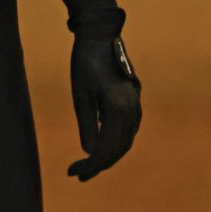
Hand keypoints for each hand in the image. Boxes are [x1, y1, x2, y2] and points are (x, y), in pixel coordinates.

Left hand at [68, 36, 140, 181]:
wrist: (100, 36)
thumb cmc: (85, 62)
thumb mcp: (80, 94)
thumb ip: (86, 124)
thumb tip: (89, 152)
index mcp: (118, 107)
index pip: (107, 147)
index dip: (92, 164)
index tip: (74, 173)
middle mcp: (132, 108)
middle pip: (119, 147)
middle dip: (99, 164)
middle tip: (79, 174)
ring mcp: (136, 104)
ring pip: (125, 139)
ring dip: (109, 154)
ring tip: (89, 165)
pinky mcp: (133, 100)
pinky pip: (128, 128)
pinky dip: (115, 141)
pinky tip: (101, 145)